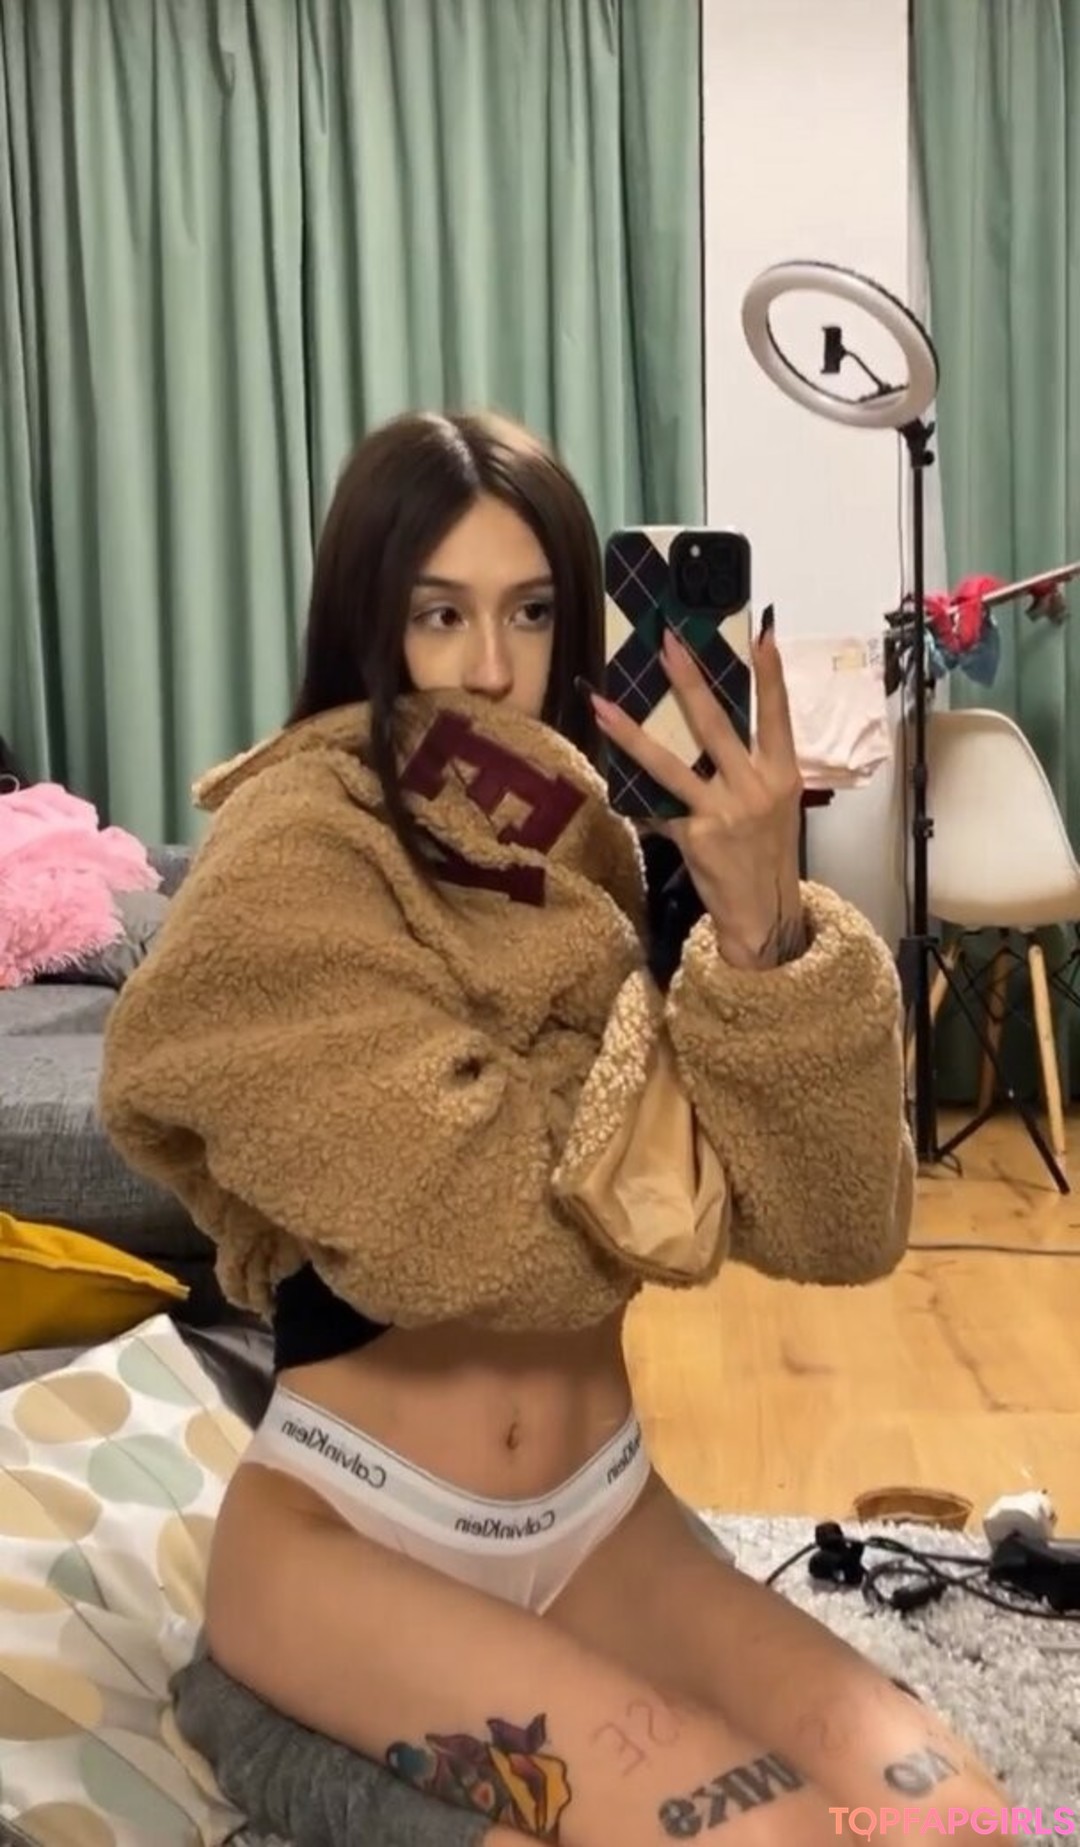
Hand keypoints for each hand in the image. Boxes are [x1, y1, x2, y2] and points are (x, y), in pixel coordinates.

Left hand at [589, 617, 806, 971]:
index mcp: (782, 775)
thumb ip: (751, 769)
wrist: (763, 912)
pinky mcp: (694, 836)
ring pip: (670, 764)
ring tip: (602, 704)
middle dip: (689, 681)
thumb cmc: (767, 854)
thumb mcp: (775, 806)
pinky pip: (657, 807)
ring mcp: (723, 811)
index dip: (772, 675)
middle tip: (668, 643)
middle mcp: (755, 788)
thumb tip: (710, 734)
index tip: (763, 633)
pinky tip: (610, 777)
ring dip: (632, 732)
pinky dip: (637, 796)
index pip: (778, 715)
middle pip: (716, 725)